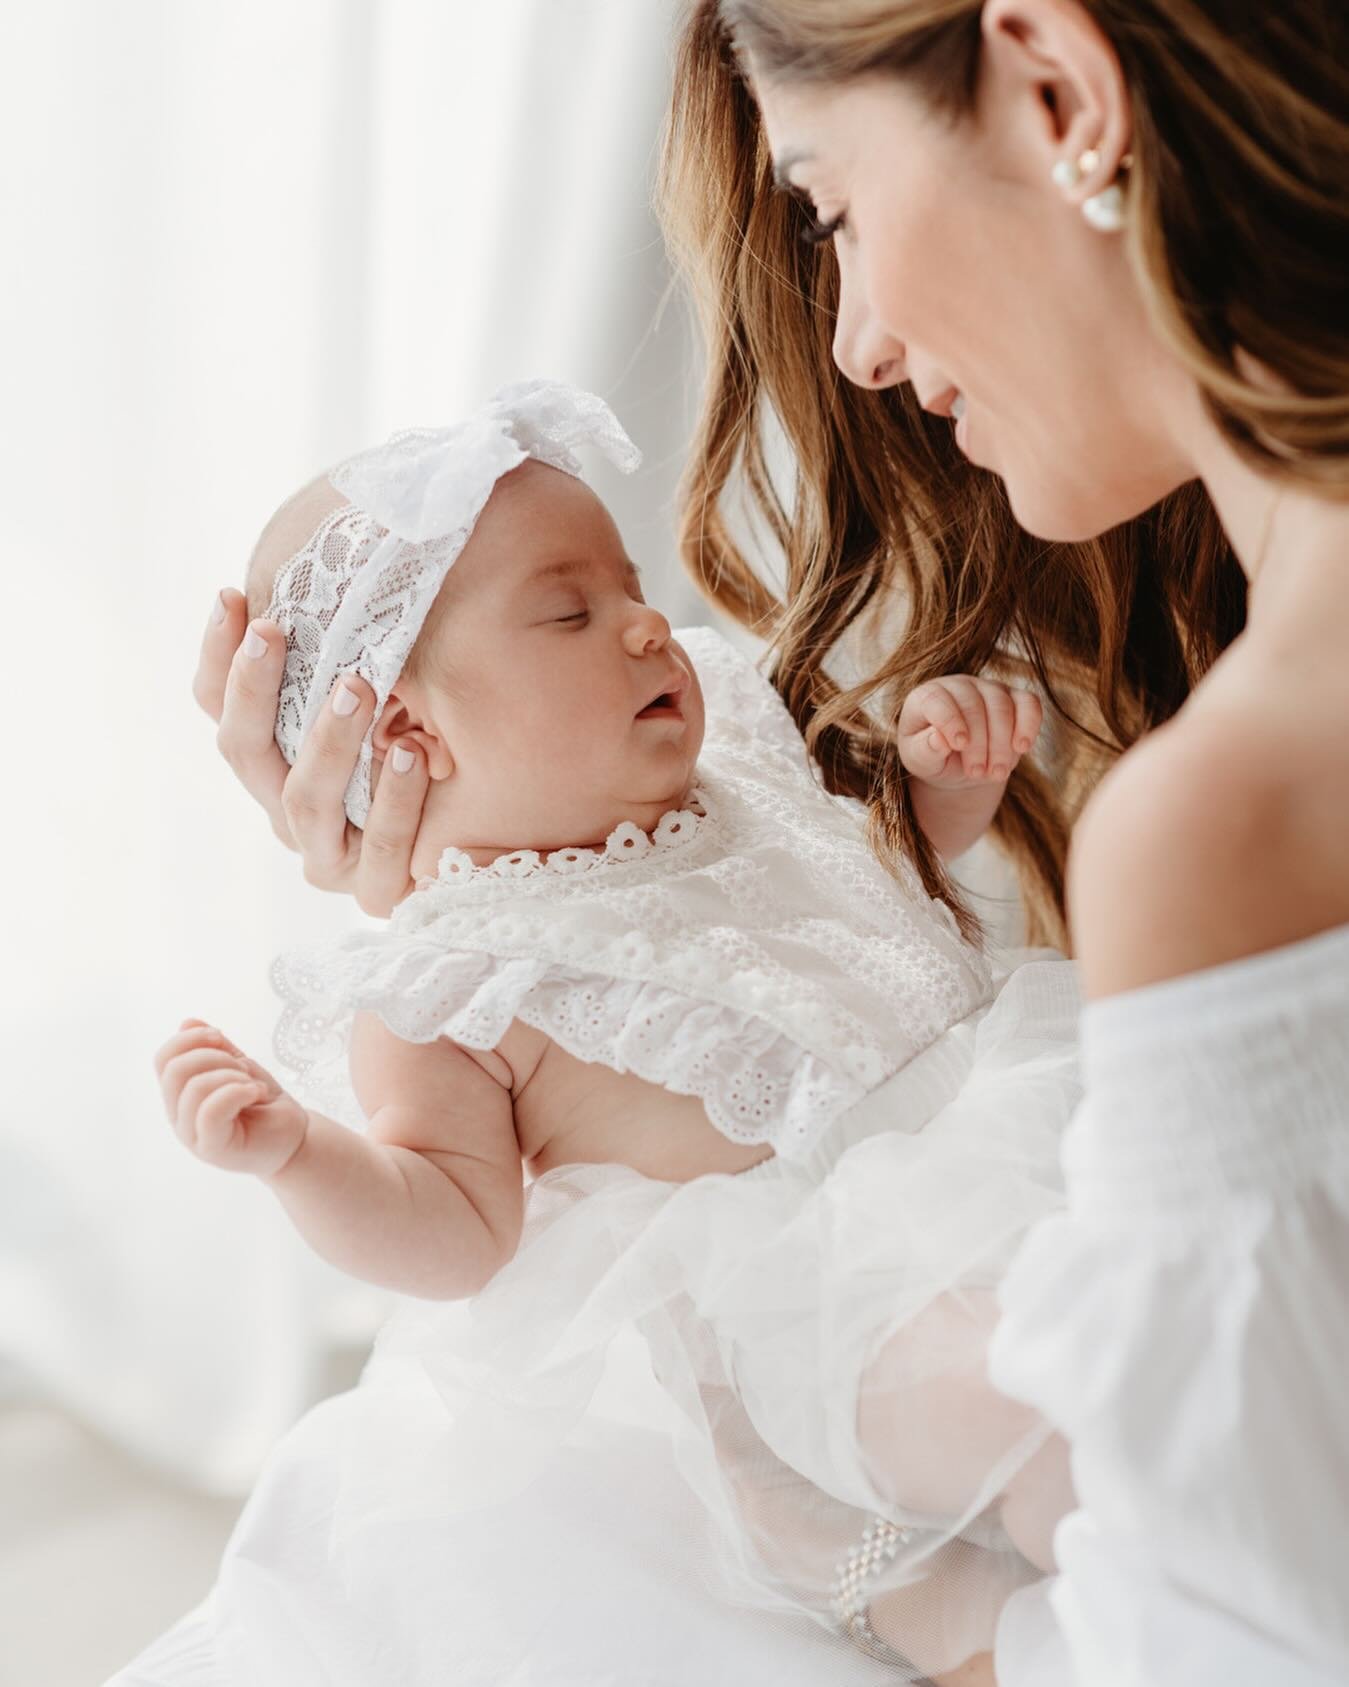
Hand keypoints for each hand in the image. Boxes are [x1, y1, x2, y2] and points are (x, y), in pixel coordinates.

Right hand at [155, 1019, 309, 1178]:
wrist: (292, 1137)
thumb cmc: (263, 1103)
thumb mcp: (239, 1066)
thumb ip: (214, 1048)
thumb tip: (187, 1022)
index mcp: (180, 1095)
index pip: (163, 1059)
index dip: (189, 1039)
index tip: (220, 1036)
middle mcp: (178, 1116)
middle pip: (174, 1070)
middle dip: (213, 1056)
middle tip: (242, 1067)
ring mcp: (192, 1135)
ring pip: (194, 1088)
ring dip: (231, 1076)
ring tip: (252, 1085)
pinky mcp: (211, 1149)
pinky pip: (210, 1111)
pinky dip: (238, 1091)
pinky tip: (257, 1093)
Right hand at [195, 589, 431, 914]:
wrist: (483, 848)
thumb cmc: (430, 746)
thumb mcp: (389, 693)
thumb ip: (353, 653)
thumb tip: (341, 562)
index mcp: (273, 763)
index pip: (219, 707)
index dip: (218, 655)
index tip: (233, 597)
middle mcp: (287, 809)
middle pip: (242, 749)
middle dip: (255, 687)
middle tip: (276, 631)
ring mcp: (328, 855)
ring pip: (305, 799)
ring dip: (328, 739)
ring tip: (358, 686)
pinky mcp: (376, 890)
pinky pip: (381, 850)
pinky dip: (394, 802)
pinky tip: (411, 754)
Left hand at [897, 675, 1041, 789]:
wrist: (960, 766)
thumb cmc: (934, 759)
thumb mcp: (920, 761)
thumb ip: (924, 751)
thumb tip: (939, 740)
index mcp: (926, 697)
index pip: (936, 699)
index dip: (949, 720)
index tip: (958, 745)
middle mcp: (958, 686)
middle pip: (974, 705)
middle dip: (978, 743)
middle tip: (977, 773)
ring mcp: (988, 689)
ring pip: (1002, 706)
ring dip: (1001, 744)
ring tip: (996, 773)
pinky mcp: (1016, 698)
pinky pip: (1029, 703)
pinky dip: (1028, 725)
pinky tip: (1022, 748)